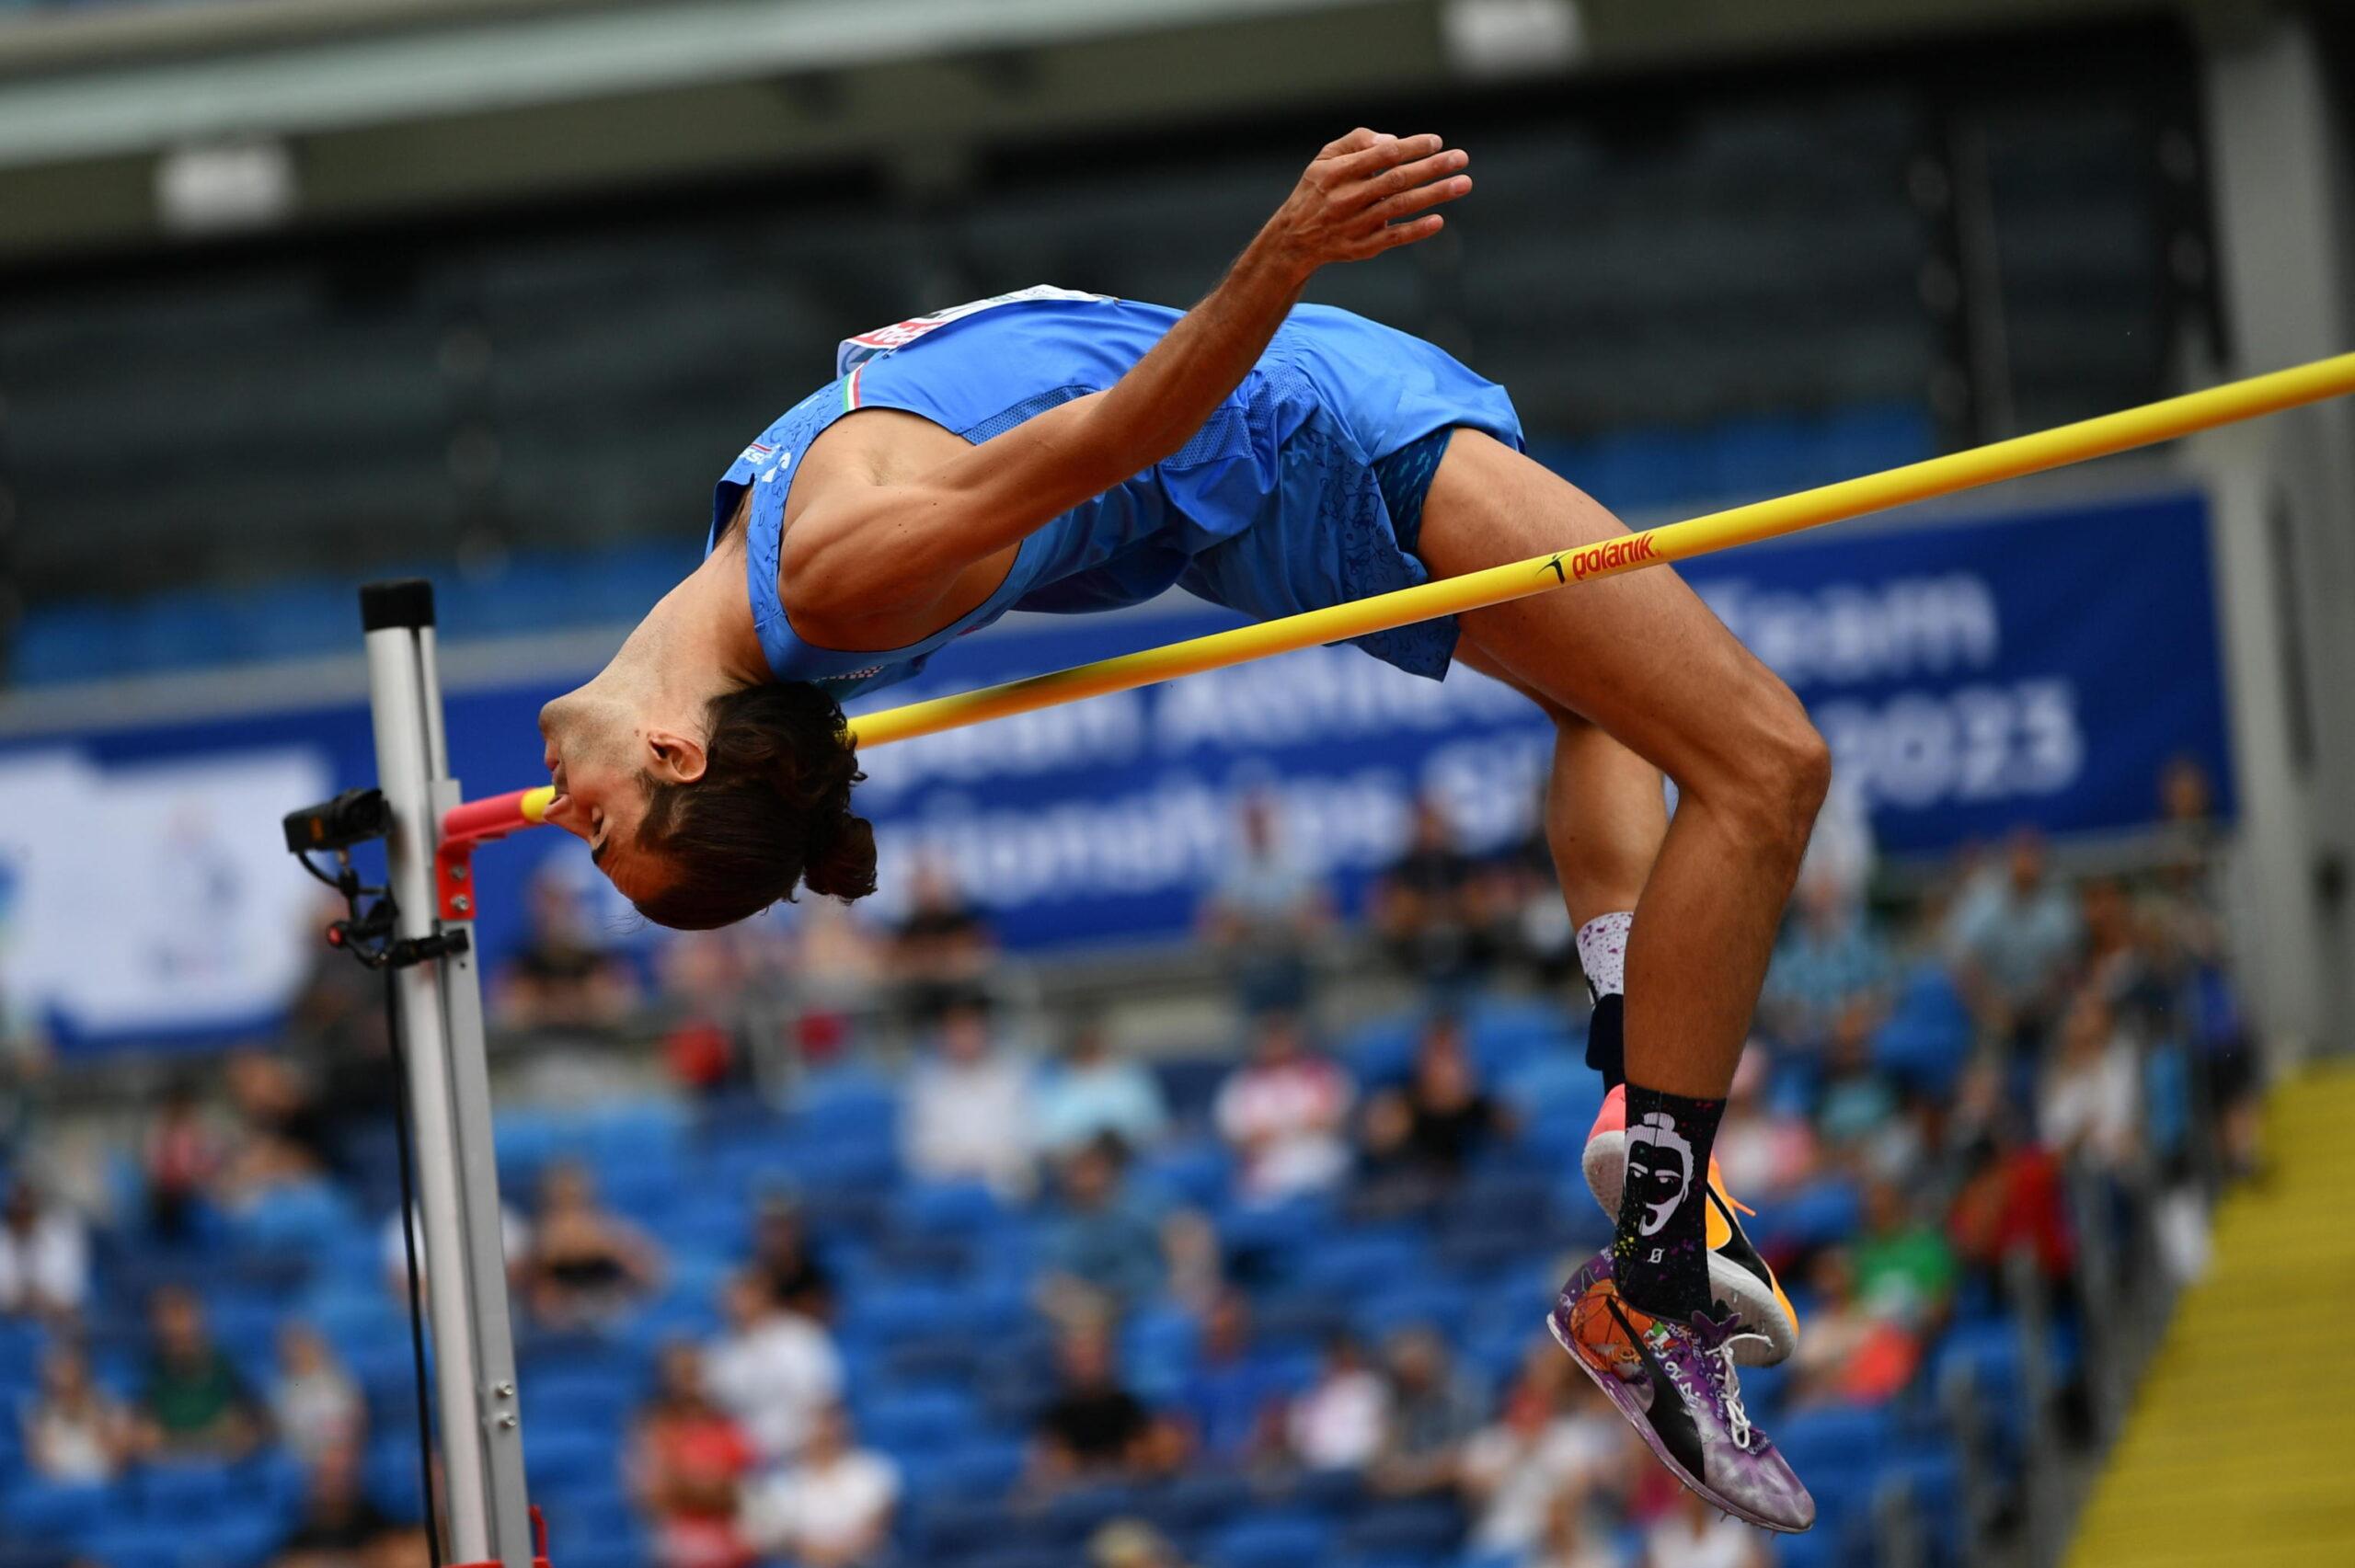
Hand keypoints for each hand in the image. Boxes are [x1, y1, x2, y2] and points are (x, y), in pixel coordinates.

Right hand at [1260, 128, 1471, 277]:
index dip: (1411, 147)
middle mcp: (1346, 198)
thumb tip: (1393, 140)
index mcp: (1337, 173)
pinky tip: (1438, 220)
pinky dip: (1417, 230)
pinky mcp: (1363, 247)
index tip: (1436, 142)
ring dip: (1435, 194)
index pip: (1381, 155)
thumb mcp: (1325, 159)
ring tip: (1463, 183)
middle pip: (1396, 180)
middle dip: (1432, 168)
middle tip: (1460, 158)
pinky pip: (1394, 237)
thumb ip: (1356, 142)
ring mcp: (1356, 225)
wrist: (1294, 239)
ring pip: (1401, 207)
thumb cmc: (1318, 190)